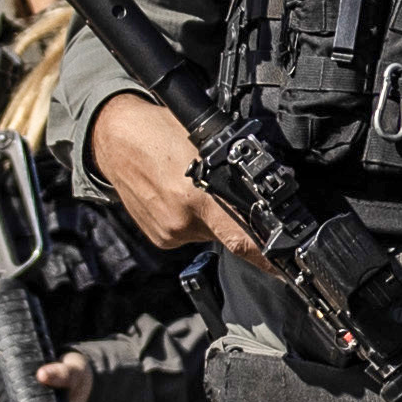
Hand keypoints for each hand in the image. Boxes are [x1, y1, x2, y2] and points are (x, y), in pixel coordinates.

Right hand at [92, 91, 265, 259]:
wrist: (115, 139)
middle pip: (230, 233)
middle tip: (224, 192)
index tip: (286, 270)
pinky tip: (181, 196)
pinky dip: (193, 219)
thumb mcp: (206, 143)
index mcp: (198, 196)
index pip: (242, 240)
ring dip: (212, 216)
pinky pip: (191, 233)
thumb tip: (267, 195)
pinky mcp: (160, 238)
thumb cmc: (159, 131)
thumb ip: (235, 175)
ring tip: (193, 187)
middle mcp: (182, 221)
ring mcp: (169, 233)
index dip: (268, 258)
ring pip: (211, 233)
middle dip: (236, 218)